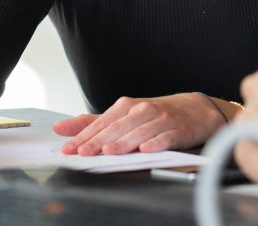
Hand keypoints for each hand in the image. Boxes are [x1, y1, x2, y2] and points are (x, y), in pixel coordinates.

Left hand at [52, 92, 228, 155]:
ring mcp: (161, 119)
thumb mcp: (124, 116)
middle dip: (99, 140)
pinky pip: (166, 137)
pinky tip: (147, 149)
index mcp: (126, 107)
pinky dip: (157, 142)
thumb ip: (93, 123)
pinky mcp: (179, 130)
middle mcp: (142, 110)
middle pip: (118, 127)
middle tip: (84, 152)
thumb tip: (61, 128)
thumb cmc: (155, 115)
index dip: (84, 136)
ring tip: (110, 151)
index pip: (101, 123)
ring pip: (140, 131)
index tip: (69, 148)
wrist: (196, 109)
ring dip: (124, 142)